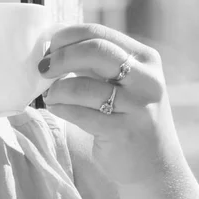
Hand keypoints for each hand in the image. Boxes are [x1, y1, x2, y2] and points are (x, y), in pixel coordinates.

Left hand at [39, 24, 183, 184]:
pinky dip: (60, 108)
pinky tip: (56, 108)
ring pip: (82, 86)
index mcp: (145, 59)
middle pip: (95, 51)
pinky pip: (79, 113)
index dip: (67, 36)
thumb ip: (96, 64)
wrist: (155, 164)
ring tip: (50, 95)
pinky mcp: (122, 131)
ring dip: (56, 89)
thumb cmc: (129, 118)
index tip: (49, 47)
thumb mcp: (123, 83)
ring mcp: (137, 106)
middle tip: (43, 68)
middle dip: (61, 57)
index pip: (100, 34)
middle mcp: (146, 79)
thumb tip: (55, 47)